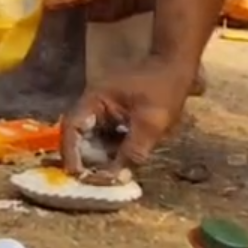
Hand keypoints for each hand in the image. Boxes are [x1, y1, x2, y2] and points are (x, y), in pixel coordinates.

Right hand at [59, 57, 189, 173]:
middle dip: (84, 160)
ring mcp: (104, 110)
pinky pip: (106, 137)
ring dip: (97, 158)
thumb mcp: (152, 121)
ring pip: (92, 139)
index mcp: (95, 100)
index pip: (72, 127)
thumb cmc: (164, 88)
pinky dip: (109, 152)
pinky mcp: (115, 116)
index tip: (76, 174)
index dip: (70, 152)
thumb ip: (134, 149)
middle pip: (79, 136)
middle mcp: (93, 105)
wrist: (177, 65)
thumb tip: (118, 176)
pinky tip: (118, 166)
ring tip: (104, 178)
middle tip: (91, 182)